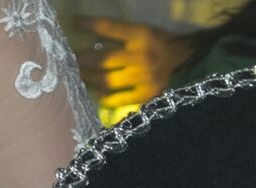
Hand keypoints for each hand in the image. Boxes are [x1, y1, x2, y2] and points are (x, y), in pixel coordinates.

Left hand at [72, 17, 188, 105]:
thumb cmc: (164, 46)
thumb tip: (93, 42)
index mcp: (141, 35)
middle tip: (65, 58)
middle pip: (102, 57)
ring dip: (87, 77)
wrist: (191, 65)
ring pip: (107, 79)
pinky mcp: (147, 94)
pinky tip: (97, 94)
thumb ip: (123, 36)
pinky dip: (107, 97)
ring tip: (75, 75)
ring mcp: (144, 77)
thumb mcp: (145, 33)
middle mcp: (141, 56)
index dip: (88, 25)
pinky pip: (121, 98)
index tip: (72, 22)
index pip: (109, 27)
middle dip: (80, 57)